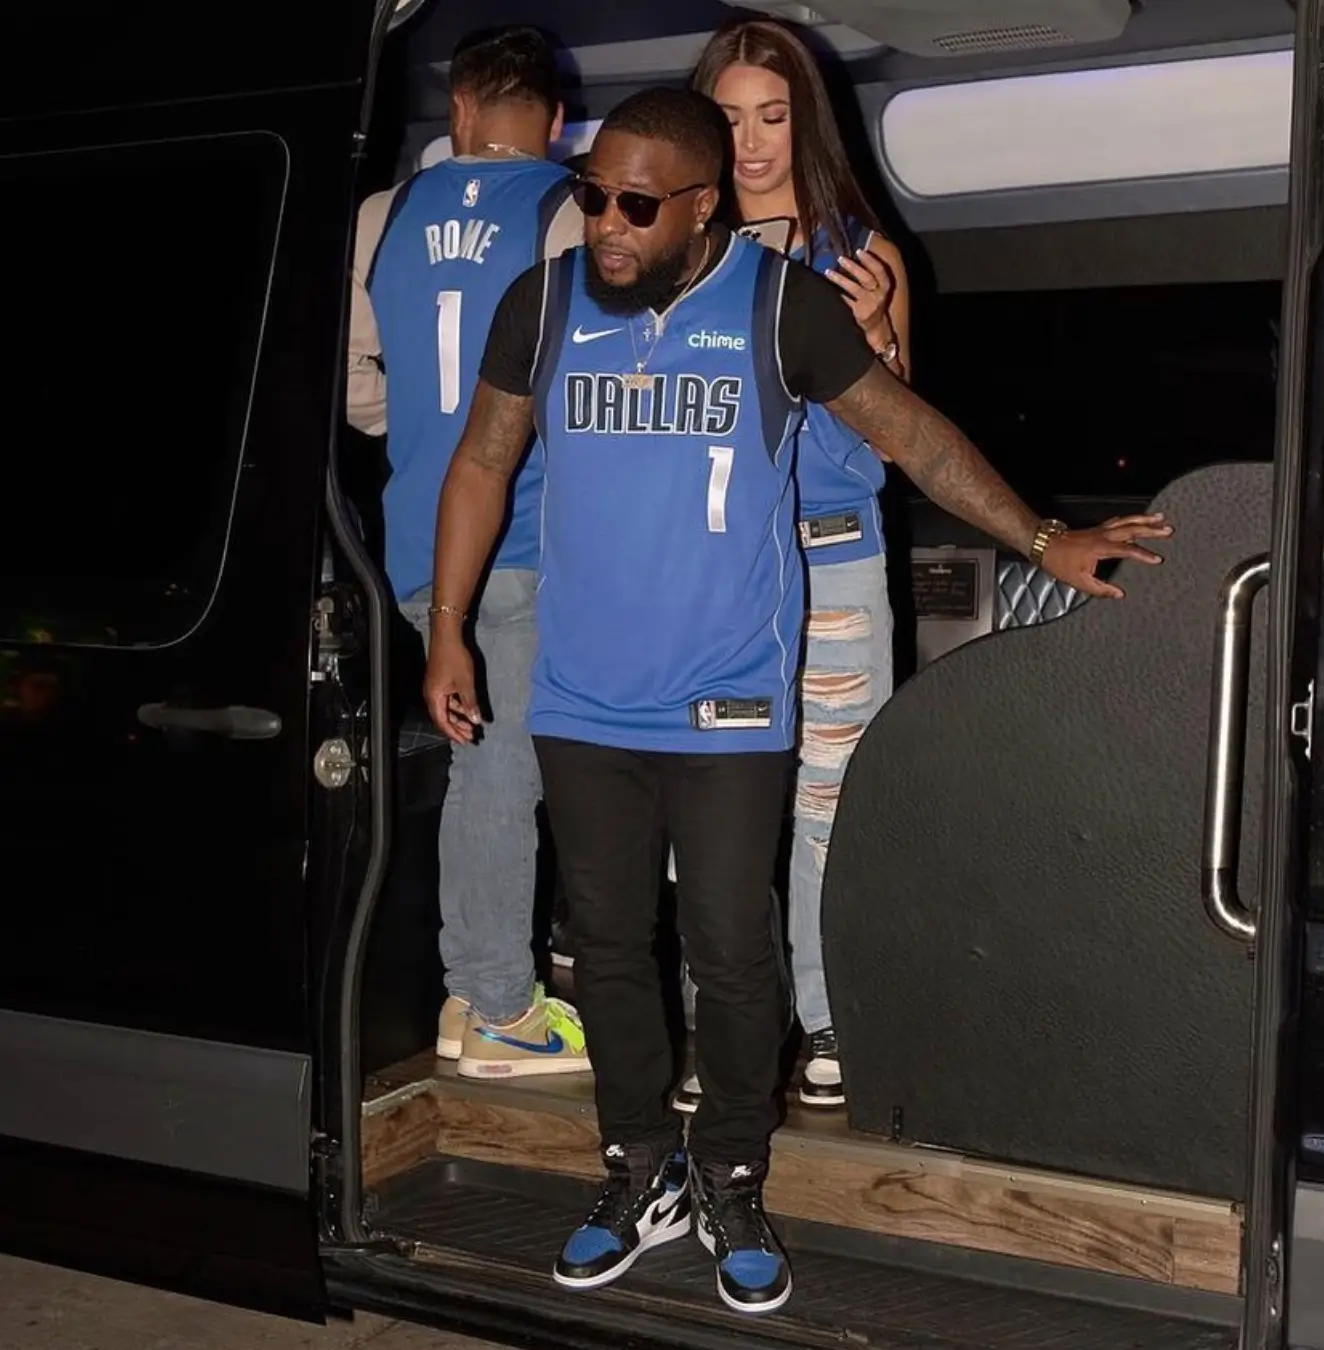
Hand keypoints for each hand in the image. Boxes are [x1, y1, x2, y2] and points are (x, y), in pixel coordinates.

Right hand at [423, 632, 482, 744]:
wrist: (447, 636)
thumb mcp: (465, 683)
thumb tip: (475, 720)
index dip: (454, 733)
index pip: (442, 722)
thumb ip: (470, 703)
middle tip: (471, 736)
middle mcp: (432, 695)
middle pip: (443, 717)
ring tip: (471, 725)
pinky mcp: (440, 681)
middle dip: (457, 728)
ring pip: (446, 709)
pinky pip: (448, 700)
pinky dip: (457, 706)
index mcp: (434, 697)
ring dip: (458, 717)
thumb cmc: (455, 658)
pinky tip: (467, 709)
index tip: (465, 741)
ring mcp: (435, 688)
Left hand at [825, 248, 896, 354]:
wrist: (876, 325)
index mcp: (885, 286)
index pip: (879, 270)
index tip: (859, 251)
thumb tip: (853, 256)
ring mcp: (870, 305)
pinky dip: (839, 294)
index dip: (870, 260)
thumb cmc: (874, 301)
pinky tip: (829, 289)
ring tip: (828, 272)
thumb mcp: (878, 288)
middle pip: (866, 278)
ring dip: (840, 279)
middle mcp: (879, 295)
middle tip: (840, 258)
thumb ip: (870, 274)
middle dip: (852, 267)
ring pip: (854, 289)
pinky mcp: (860, 314)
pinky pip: (847, 301)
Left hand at [1039, 513, 1173, 598]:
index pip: (1128, 550)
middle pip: (1132, 528)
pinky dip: (1130, 519)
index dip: (1144, 554)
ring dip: (1144, 519)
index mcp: (1101, 548)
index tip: (1158, 559)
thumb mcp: (1078, 581)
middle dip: (1152, 529)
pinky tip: (1137, 518)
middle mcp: (1103, 535)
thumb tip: (1119, 595)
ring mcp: (1100, 530)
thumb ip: (1100, 589)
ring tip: (1160, 518)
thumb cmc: (1058, 562)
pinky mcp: (1096, 528)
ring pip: (1126, 521)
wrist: (1044, 544)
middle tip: (1169, 529)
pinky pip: (1118, 521)